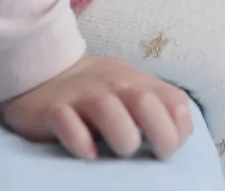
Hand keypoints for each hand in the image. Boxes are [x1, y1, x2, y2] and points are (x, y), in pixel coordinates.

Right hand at [1, 55, 192, 158]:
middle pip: (145, 103)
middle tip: (156, 155)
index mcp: (138, 82)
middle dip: (160, 134)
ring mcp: (82, 96)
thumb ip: (157, 107)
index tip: (170, 147)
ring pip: (108, 110)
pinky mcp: (52, 110)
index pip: (174, 101)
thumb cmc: (98, 90)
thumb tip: (178, 136)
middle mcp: (114, 86)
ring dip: (122, 137)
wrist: (44, 69)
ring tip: (121, 153)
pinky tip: (88, 154)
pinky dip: (79, 141)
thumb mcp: (132, 89)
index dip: (180, 128)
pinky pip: (66, 123)